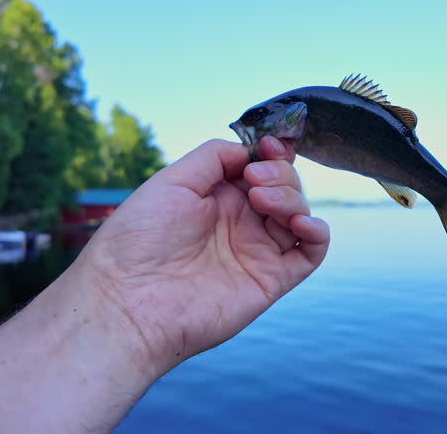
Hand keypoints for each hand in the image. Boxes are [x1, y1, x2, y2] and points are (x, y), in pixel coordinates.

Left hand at [75, 136, 328, 374]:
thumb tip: (250, 151)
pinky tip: (303, 223)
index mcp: (218, 198)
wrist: (127, 301)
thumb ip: (215, 157)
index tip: (269, 146)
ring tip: (262, 200)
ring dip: (292, 198)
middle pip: (285, 187)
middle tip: (254, 182)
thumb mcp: (172, 180)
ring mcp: (257, 251)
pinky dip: (318, 233)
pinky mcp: (271, 280)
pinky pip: (311, 253)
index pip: (262, 169)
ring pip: (299, 214)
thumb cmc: (139, 240)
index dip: (272, 153)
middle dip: (280, 174)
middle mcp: (241, 223)